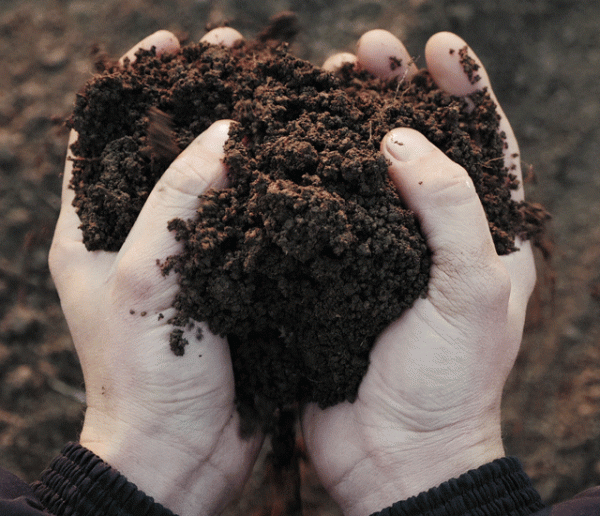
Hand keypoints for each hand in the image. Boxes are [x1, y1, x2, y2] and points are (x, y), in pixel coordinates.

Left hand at [49, 29, 260, 515]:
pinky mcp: (227, 279)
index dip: (138, 82)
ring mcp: (187, 256)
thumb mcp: (142, 276)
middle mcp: (139, 234)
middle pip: (165, 146)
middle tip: (236, 52)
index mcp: (92, 228)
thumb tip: (223, 133)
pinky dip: (267, 186)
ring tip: (274, 92)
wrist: (183, 451)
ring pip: (211, 179)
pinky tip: (298, 161)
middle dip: (198, 96)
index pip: (105, 133)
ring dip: (239, 135)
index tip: (171, 42)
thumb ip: (175, 199)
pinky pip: (246, 219)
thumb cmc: (144, 373)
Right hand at [302, 31, 535, 515]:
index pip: (483, 144)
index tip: (437, 48)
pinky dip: (307, 181)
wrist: (394, 455)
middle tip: (366, 53)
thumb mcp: (473, 293)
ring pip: (363, 175)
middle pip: (416, 148)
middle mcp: (430, 238)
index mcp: (483, 237)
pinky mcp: (335, 275)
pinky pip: (322, 216)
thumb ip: (449, 210)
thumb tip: (402, 141)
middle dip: (395, 95)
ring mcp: (378, 254)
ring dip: (344, 128)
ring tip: (324, 83)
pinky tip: (287, 150)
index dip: (464, 91)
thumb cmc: (449, 383)